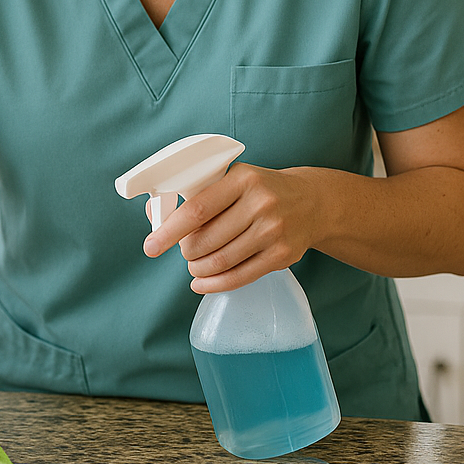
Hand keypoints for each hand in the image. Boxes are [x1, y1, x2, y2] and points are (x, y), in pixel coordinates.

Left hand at [142, 164, 322, 292]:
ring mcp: (273, 231)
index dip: (170, 231)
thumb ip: (197, 195)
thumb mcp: (233, 180)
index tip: (151, 246)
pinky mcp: (281, 255)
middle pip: (207, 239)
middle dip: (186, 251)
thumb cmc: (261, 191)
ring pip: (221, 261)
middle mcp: (260, 203)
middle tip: (183, 251)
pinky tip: (203, 283)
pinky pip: (240, 276)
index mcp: (242, 179)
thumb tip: (154, 216)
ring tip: (194, 266)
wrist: (312, 202)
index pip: (198, 209)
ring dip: (198, 269)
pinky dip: (215, 284)